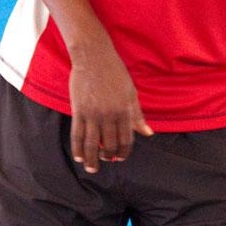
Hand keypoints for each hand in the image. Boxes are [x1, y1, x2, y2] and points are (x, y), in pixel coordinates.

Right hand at [68, 35, 152, 172]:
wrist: (94, 56)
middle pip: (109, 144)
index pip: (126, 139)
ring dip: (92, 159)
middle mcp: (110, 115)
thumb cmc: (115, 73)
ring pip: (92, 144)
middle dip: (108, 156)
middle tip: (106, 161)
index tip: (120, 158)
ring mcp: (93, 114)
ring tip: (91, 168)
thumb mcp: (131, 93)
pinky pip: (77, 135)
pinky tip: (79, 157)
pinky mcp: (79, 110)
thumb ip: (137, 116)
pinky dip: (78, 148)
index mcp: (125, 111)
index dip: (123, 152)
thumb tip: (148, 133)